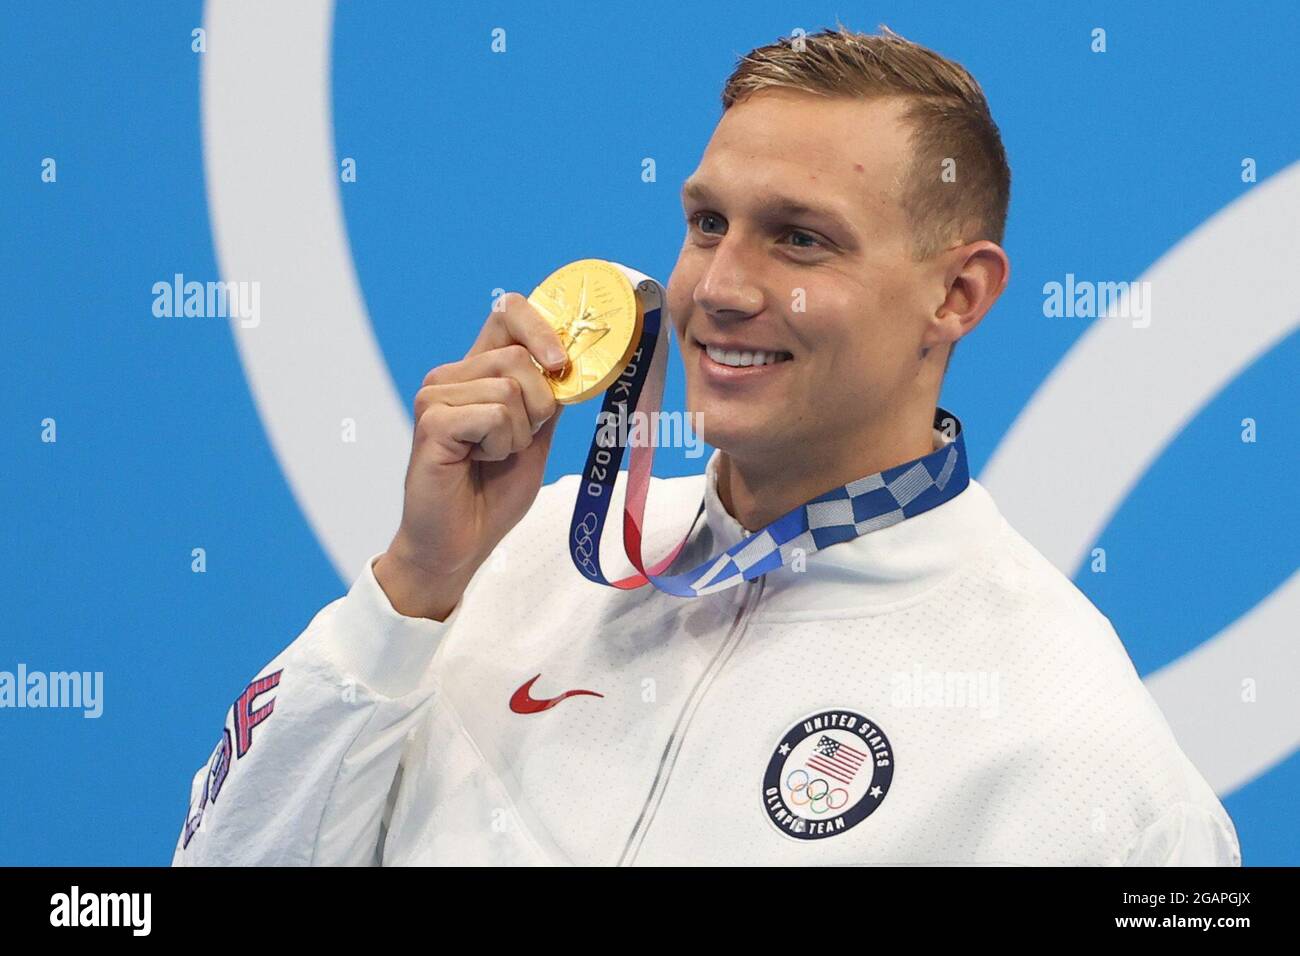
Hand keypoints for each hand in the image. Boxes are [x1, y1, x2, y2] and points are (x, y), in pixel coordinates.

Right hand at [374, 293, 567, 618]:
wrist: (458, 544)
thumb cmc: (491, 493)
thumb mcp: (535, 437)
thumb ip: (548, 397)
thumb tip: (575, 359)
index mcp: (477, 372)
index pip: (508, 313)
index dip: (542, 327)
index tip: (562, 364)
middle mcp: (452, 375)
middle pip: (520, 356)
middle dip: (539, 405)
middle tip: (516, 442)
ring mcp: (435, 396)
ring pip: (510, 388)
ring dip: (518, 434)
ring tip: (490, 456)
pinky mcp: (431, 422)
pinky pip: (494, 416)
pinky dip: (499, 445)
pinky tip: (476, 462)